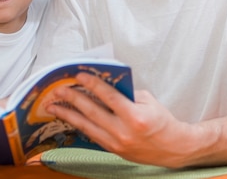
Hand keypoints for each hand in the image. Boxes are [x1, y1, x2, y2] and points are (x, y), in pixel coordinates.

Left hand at [45, 72, 201, 167]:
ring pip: (86, 126)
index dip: (92, 85)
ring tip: (53, 106)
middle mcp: (123, 132)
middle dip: (73, 99)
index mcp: (135, 117)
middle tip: (59, 89)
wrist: (173, 148)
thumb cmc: (162, 121)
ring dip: (68, 114)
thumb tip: (103, 84)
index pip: (108, 97)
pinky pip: (91, 135)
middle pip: (92, 112)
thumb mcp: (148, 100)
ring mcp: (116, 143)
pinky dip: (78, 125)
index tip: (79, 76)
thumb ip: (125, 93)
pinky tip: (68, 117)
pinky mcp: (112, 150)